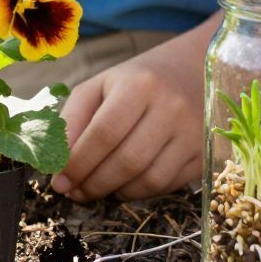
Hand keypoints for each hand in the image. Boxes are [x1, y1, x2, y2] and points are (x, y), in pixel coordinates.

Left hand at [52, 21, 215, 201]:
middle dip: (92, 184)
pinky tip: (125, 182)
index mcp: (140, 84)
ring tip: (97, 188)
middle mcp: (172, 107)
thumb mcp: (100, 86)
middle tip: (75, 192)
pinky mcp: (203, 154)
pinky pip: (166, 186)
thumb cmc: (136, 81)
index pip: (103, 134)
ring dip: (115, 192)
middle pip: (126, 162)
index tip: (59, 181)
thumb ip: (73, 120)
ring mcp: (192, 132)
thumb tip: (58, 167)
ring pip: (148, 180)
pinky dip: (139, 192)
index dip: (77, 163)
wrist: (193, 69)